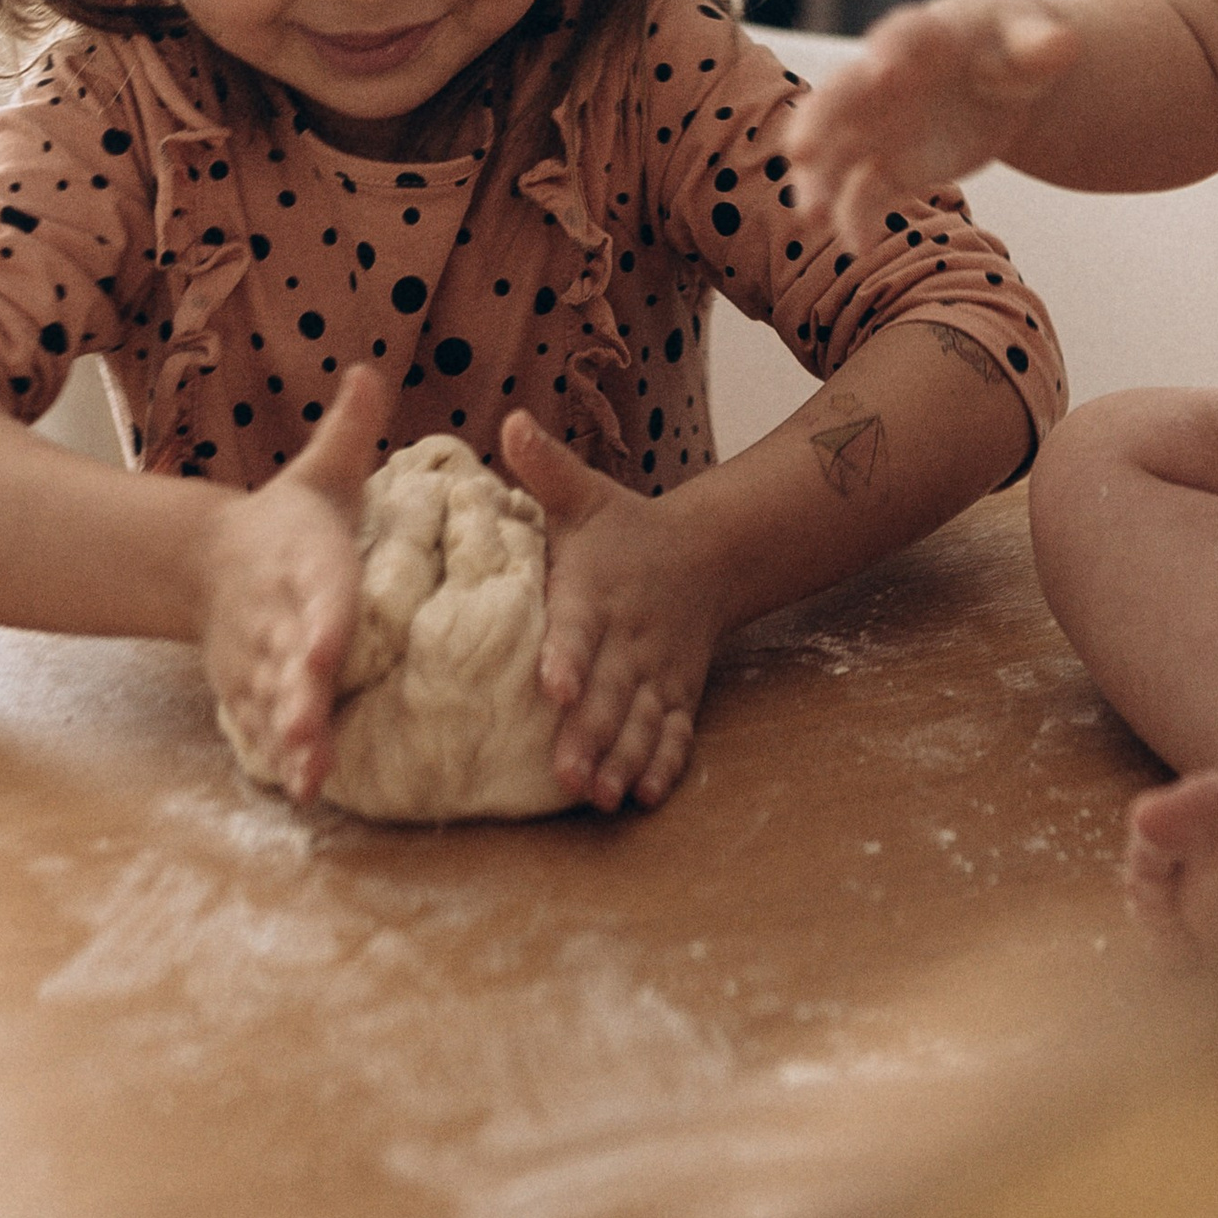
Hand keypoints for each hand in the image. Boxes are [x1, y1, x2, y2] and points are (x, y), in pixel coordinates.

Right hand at [196, 371, 377, 803]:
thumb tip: (369, 370)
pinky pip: (261, 728)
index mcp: (303, 563)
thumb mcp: (320, 475)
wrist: (209, 562)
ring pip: (270, 703)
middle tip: (310, 728)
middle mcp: (276, 617)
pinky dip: (277, 757)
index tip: (329, 646)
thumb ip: (349, 431)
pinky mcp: (249, 691)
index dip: (320, 620)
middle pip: (287, 660)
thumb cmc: (290, 522)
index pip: (315, 592)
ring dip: (288, 738)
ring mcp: (257, 660)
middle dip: (297, 696)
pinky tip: (302, 787)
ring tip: (311, 774)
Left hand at [501, 411, 721, 812]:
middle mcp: (630, 637)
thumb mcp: (586, 495)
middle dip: (590, 733)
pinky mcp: (677, 694)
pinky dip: (664, 764)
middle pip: (611, 691)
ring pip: (642, 721)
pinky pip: (675, 733)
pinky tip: (645, 796)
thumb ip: (546, 467)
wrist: (708, 554)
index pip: (578, 626)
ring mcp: (658, 671)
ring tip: (601, 796)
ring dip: (622, 759)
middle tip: (566, 775)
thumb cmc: (626, 528)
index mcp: (597, 589)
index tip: (551, 686)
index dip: (567, 657)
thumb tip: (509, 421)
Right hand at [784, 0, 1081, 254]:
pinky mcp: (887, 167)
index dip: (893, 51)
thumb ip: (1042, 44)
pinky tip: (857, 248)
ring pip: (836, 149)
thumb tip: (1062, 45)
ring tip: (809, 216)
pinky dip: (854, 218)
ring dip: (819, 179)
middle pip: (845, 93)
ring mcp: (879, 124)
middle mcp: (885, 78)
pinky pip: (861, 193)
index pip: (903, 36)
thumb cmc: (1014, 44)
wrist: (1004, 79)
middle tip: (800, 148)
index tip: (883, 70)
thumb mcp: (1034, 37)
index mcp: (927, 35)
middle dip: (822, 119)